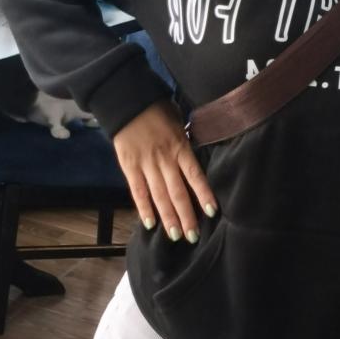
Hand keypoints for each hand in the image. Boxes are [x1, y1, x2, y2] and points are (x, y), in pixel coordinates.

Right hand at [113, 100, 217, 241]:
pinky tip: (151, 224)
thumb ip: (186, 143)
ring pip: (159, 196)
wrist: (127, 102)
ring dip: (168, 218)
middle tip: (193, 236)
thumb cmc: (157, 110)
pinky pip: (137, 191)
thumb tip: (196, 161)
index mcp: (180, 147)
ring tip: (176, 236)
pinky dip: (144, 208)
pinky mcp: (129, 167)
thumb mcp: (179, 122)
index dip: (204, 195)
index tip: (212, 212)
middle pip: (178, 192)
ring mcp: (146, 164)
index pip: (195, 175)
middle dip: (186, 216)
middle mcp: (164, 159)